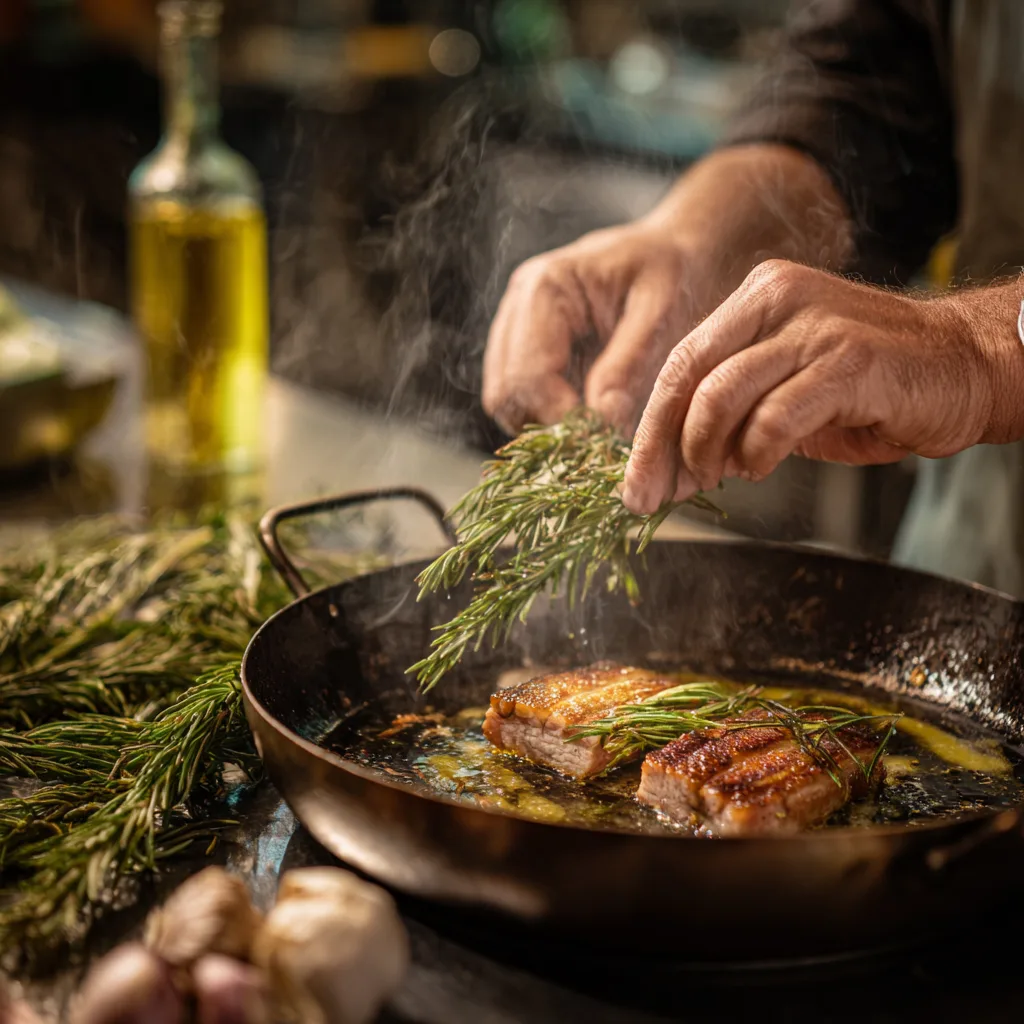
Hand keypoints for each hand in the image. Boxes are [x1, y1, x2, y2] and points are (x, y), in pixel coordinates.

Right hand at [482, 222, 709, 435]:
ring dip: (545, 423)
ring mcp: (516, 326)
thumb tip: (601, 418)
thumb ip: (627, 363)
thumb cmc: (672, 270)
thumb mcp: (661, 310)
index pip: (527, 375)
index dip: (560, 416)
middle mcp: (517, 305)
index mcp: (545, 287)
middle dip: (548, 424)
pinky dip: (548, 414)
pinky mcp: (525, 346)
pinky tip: (587, 414)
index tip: (603, 438)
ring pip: (504, 400)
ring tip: (595, 427)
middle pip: (504, 392)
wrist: (674, 250)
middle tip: (598, 439)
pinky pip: (519, 396)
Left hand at [622, 260, 1023, 514]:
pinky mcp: (848, 359)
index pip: (680, 364)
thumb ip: (729, 414)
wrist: (962, 367)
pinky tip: (757, 466)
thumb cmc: (868, 386)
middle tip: (651, 495)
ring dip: (706, 452)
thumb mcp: (783, 390)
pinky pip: (775, 416)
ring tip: (716, 478)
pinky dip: (756, 452)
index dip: (649, 428)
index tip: (636, 481)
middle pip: (688, 376)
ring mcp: (814, 326)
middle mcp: (778, 299)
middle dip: (659, 446)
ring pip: (721, 395)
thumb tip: (671, 465)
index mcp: (755, 299)